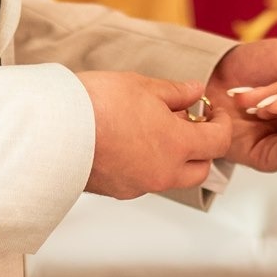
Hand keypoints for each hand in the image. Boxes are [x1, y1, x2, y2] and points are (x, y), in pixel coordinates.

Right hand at [76, 72, 231, 199]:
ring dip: (173, 157)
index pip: (218, 142)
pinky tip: (130, 142)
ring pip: (171, 177)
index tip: (213, 112)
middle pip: (200, 169)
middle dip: (201, 148)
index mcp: (177, 145)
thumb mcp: (144, 86)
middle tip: (189, 123)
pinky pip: (144, 181)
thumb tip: (194, 91)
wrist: (55, 127)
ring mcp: (139, 185)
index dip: (221, 124)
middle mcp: (162, 172)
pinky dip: (146, 164)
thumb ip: (176, 92)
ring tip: (154, 129)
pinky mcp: (117, 191)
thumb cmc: (97, 104)